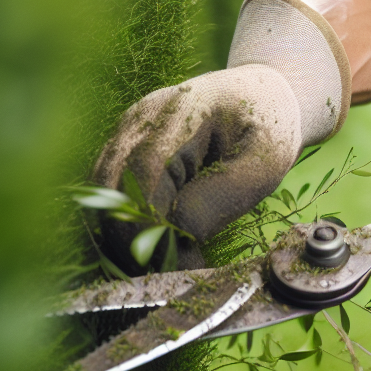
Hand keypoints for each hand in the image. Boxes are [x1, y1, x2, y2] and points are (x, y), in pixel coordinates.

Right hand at [92, 0, 349, 267]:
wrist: (263, 94)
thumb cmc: (268, 128)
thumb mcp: (264, 163)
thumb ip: (221, 198)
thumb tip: (177, 238)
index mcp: (182, 112)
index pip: (144, 175)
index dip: (149, 226)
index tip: (171, 266)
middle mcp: (143, 117)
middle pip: (112, 185)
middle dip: (130, 239)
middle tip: (161, 276)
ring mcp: (129, 128)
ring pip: (101, 191)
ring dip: (120, 234)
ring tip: (156, 266)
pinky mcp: (124, 144)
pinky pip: (107, 189)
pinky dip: (121, 222)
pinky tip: (149, 246)